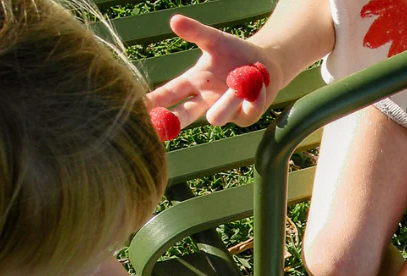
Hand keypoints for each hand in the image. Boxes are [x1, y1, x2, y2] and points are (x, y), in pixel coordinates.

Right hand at [146, 15, 281, 127]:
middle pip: (185, 115)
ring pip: (216, 117)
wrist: (265, 64)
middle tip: (160, 125)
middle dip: (173, 120)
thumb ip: (196, 32)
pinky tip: (256, 84)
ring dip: (227, 99)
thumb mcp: (214, 40)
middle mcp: (206, 101)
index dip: (156, 101)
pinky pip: (245, 111)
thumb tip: (174, 20)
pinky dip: (253, 93)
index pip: (170, 93)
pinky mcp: (244, 118)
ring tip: (239, 81)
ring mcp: (224, 112)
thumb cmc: (235, 52)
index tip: (141, 107)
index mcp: (194, 83)